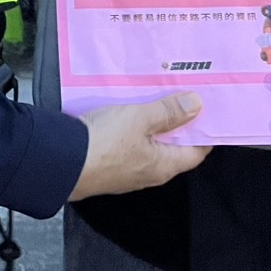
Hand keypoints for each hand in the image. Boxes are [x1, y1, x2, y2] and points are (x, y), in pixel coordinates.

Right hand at [69, 93, 211, 200]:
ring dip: (157, 126)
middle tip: (184, 97)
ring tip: (159, 99)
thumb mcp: (140, 119)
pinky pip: (131, 145)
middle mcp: (150, 173)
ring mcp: (128, 172)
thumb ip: (169, 112)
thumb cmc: (106, 142)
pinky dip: (137, 130)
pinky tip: (131, 112)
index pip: (196, 152)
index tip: (209, 110)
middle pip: (174, 148)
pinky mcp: (109, 165)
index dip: (205, 132)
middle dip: (180, 124)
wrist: (62, 161)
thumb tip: (198, 105)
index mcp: (164, 166)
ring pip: (151, 146)